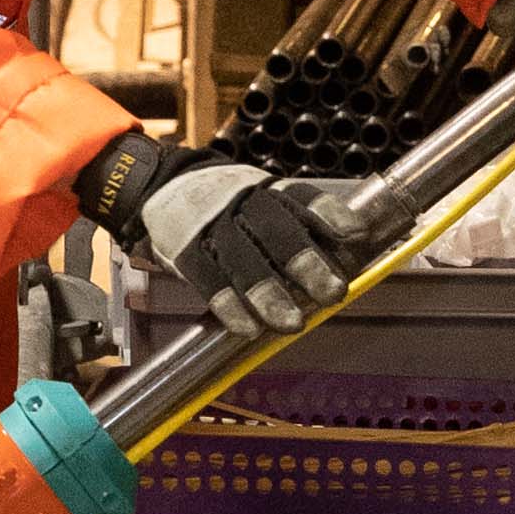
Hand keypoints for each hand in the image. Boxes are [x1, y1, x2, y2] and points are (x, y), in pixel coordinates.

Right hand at [83, 131, 351, 341]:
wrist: (158, 185)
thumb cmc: (226, 205)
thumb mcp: (260, 198)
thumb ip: (297, 224)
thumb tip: (350, 259)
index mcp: (266, 190)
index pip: (302, 198)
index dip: (330, 216)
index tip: (356, 235)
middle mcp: (242, 203)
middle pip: (276, 230)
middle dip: (306, 261)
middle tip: (333, 291)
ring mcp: (211, 225)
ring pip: (243, 259)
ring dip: (270, 293)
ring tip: (294, 324)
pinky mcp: (185, 250)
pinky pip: (208, 279)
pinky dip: (230, 305)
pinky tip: (249, 327)